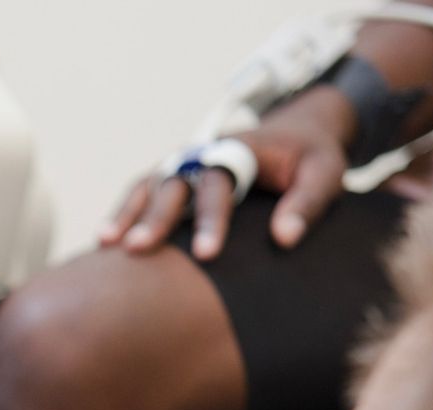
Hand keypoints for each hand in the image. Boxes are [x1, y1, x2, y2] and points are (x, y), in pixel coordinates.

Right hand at [99, 86, 356, 260]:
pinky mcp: (181, 178)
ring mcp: (188, 164)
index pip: (218, 183)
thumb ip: (306, 204)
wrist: (299, 131)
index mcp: (238, 149)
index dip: (209, 218)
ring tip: (107, 244)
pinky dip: (126, 211)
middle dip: (156, 218)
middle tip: (140, 250)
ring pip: (150, 184)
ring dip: (128, 211)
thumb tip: (284, 239)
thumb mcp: (324, 175)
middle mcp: (205, 154)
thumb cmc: (313, 156)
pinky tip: (108, 241)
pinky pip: (146, 192)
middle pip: (174, 183)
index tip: (206, 256)